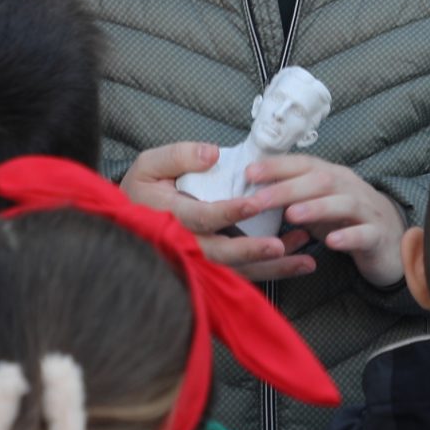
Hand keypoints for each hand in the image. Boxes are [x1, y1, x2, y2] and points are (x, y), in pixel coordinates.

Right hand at [122, 141, 317, 282]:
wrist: (124, 224)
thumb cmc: (140, 190)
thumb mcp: (150, 164)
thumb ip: (179, 155)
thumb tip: (212, 154)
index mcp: (169, 216)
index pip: (202, 218)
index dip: (228, 212)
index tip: (254, 204)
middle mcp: (184, 245)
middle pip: (220, 255)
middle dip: (251, 251)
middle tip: (281, 244)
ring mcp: (197, 261)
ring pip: (235, 271)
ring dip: (271, 267)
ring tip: (304, 260)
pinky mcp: (210, 269)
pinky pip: (241, 275)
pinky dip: (270, 271)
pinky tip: (297, 262)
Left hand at [239, 154, 406, 287]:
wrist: (391, 240)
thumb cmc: (345, 220)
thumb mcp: (318, 205)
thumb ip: (292, 198)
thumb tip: (253, 193)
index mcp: (333, 176)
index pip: (304, 164)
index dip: (278, 166)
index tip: (249, 173)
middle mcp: (350, 187)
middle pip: (321, 181)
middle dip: (287, 189)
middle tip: (259, 201)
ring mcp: (367, 210)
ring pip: (344, 203)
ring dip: (316, 207)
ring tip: (291, 215)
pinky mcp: (378, 235)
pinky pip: (364, 234)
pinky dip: (348, 236)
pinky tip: (331, 242)